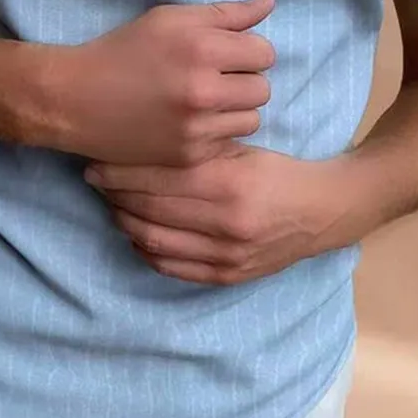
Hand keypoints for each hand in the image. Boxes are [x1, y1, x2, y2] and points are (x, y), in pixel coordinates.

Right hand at [46, 0, 275, 166]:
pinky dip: (215, 132)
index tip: (224, 54)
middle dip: (244, 80)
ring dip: (234, 109)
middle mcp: (204, 89)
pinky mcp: (189, 155)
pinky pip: (228, 142)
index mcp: (201, 47)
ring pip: (251, 119)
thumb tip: (270, 0)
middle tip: (213, 77)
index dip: (247, 51)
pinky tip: (188, 121)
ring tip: (203, 101)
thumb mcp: (170, 19)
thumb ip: (226, 13)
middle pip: (263, 88)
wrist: (76, 99)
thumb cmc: (123, 51)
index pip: (264, 52)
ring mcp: (197, 127)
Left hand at [84, 145, 364, 284]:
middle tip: (94, 179)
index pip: (157, 178)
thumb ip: (197, 149)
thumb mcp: (241, 149)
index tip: (95, 161)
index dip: (120, 172)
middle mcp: (224, 223)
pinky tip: (134, 232)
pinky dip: (144, 250)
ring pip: (153, 241)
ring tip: (109, 203)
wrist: (323, 212)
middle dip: (114, 195)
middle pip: (149, 209)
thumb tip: (143, 140)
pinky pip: (171, 267)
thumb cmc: (277, 171)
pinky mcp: (226, 276)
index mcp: (228, 183)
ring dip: (124, 222)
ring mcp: (225, 255)